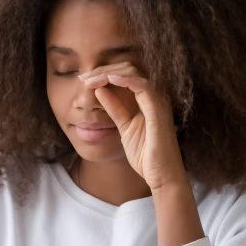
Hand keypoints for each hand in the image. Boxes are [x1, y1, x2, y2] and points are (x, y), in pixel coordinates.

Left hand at [80, 61, 186, 190]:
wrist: (162, 176)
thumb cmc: (147, 155)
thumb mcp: (124, 127)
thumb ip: (115, 108)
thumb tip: (99, 90)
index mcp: (147, 99)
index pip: (125, 75)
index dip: (103, 74)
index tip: (84, 80)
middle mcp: (155, 96)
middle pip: (128, 69)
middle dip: (102, 71)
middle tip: (83, 78)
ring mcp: (158, 101)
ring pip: (133, 73)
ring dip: (108, 73)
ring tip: (90, 79)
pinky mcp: (159, 109)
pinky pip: (142, 86)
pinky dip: (125, 79)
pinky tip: (108, 79)